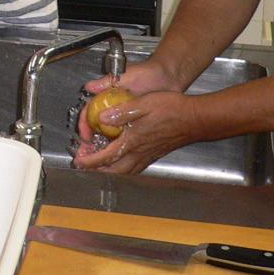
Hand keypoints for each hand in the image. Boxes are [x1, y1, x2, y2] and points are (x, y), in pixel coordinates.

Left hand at [72, 87, 202, 173]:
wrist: (195, 118)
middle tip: (86, 162)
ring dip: (110, 169)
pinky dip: (123, 167)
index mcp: (133, 141)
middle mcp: (140, 152)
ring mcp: (149, 154)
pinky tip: (122, 159)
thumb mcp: (143, 104)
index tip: (78, 161)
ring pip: (125, 170)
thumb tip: (102, 119)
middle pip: (114, 169)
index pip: (107, 156)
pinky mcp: (155, 152)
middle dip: (97, 169)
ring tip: (100, 163)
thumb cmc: (172, 109)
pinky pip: (135, 166)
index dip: (90, 160)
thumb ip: (121, 111)